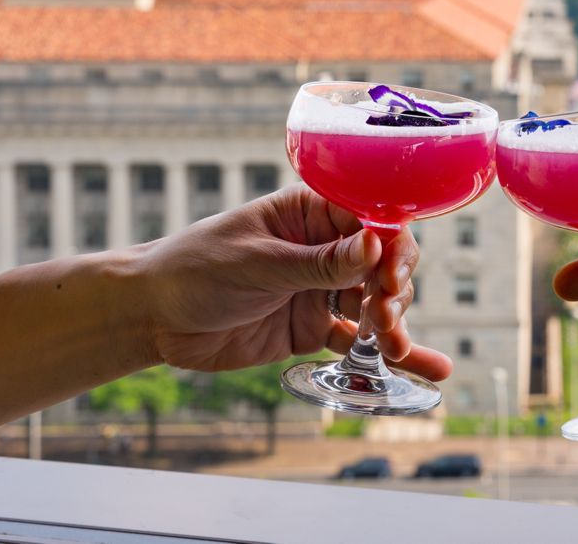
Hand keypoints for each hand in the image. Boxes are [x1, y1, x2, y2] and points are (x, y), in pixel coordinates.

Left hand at [134, 186, 450, 378]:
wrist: (152, 317)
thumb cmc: (195, 267)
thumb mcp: (257, 263)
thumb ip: (319, 262)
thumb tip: (377, 245)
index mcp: (312, 211)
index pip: (371, 219)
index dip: (391, 246)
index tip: (390, 276)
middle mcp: (325, 247)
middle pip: (384, 262)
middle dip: (394, 288)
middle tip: (383, 315)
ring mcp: (322, 289)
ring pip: (378, 303)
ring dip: (394, 324)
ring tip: (395, 349)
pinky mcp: (314, 328)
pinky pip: (360, 340)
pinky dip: (389, 353)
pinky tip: (425, 366)